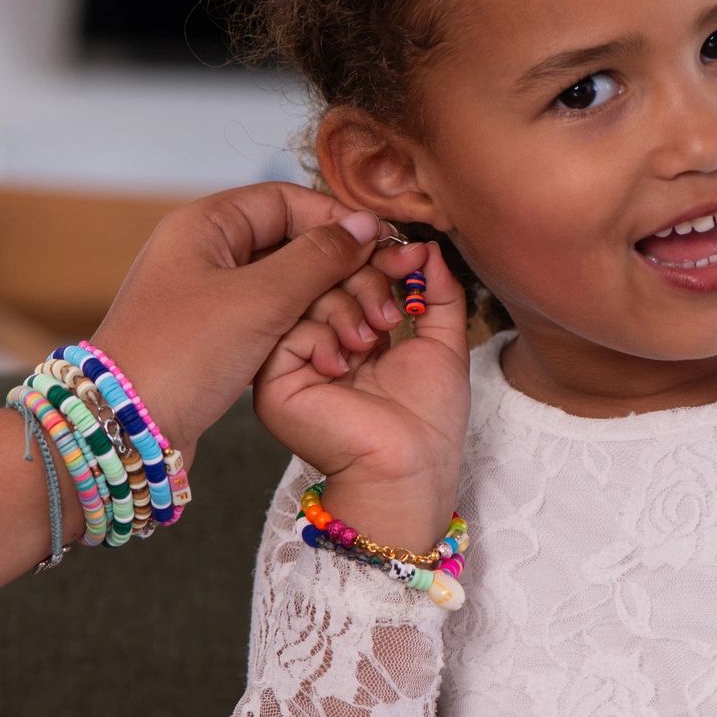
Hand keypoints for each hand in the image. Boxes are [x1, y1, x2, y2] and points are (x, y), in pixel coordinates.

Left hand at [86, 182, 384, 462]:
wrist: (124, 428)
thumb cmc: (182, 354)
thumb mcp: (259, 300)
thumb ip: (318, 258)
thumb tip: (366, 225)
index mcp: (206, 225)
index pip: (286, 200)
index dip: (336, 219)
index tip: (380, 245)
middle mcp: (206, 253)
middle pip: (292, 242)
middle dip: (340, 271)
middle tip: (380, 301)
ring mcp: (211, 296)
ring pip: (289, 285)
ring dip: (330, 306)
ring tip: (362, 335)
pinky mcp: (218, 336)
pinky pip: (276, 318)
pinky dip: (307, 330)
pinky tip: (333, 351)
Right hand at [253, 238, 471, 553]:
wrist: (411, 470)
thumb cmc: (428, 421)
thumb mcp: (443, 342)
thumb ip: (438, 293)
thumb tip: (428, 247)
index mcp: (351, 334)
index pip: (352, 273)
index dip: (378, 258)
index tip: (410, 257)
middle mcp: (317, 345)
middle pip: (326, 276)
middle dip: (366, 280)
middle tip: (393, 315)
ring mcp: (292, 363)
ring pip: (306, 296)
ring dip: (348, 310)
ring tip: (373, 344)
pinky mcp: (273, 382)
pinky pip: (288, 329)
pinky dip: (323, 337)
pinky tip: (346, 366)